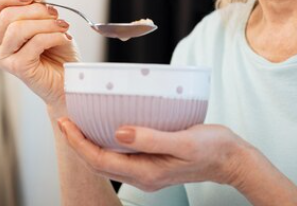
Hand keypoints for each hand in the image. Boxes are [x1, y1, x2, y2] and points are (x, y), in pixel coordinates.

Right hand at [0, 0, 79, 109]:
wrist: (70, 79)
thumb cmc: (58, 50)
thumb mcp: (48, 18)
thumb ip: (33, 0)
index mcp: (2, 29)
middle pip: (7, 15)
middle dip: (36, 10)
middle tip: (56, 15)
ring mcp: (5, 57)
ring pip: (18, 28)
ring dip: (46, 24)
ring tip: (63, 27)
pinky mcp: (17, 68)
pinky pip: (34, 42)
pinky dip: (54, 36)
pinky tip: (64, 39)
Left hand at [57, 119, 248, 192]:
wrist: (232, 159)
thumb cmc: (212, 148)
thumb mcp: (183, 140)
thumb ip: (150, 138)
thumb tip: (119, 133)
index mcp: (147, 172)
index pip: (100, 160)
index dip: (79, 143)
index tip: (66, 124)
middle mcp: (143, 176)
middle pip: (98, 164)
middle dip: (77, 144)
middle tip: (64, 121)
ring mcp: (147, 172)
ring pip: (107, 162)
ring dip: (89, 145)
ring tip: (77, 124)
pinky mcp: (152, 164)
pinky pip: (120, 157)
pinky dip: (105, 144)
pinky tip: (105, 128)